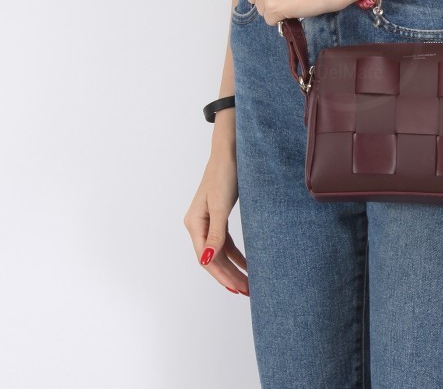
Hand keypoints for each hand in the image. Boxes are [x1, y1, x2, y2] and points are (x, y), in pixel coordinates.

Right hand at [183, 141, 248, 295]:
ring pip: (219, 252)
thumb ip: (215, 234)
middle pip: (212, 259)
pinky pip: (225, 242)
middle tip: (248, 291)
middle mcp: (198, 225)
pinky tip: (247, 264)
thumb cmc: (224, 174)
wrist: (230, 152)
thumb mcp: (220, 206)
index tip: (238, 289)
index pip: (207, 258)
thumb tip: (206, 260)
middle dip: (229, 276)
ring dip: (233, 268)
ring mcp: (208, 221)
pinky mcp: (218, 216)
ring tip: (248, 284)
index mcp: (194, 224)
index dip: (222, 275)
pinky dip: (236, 254)